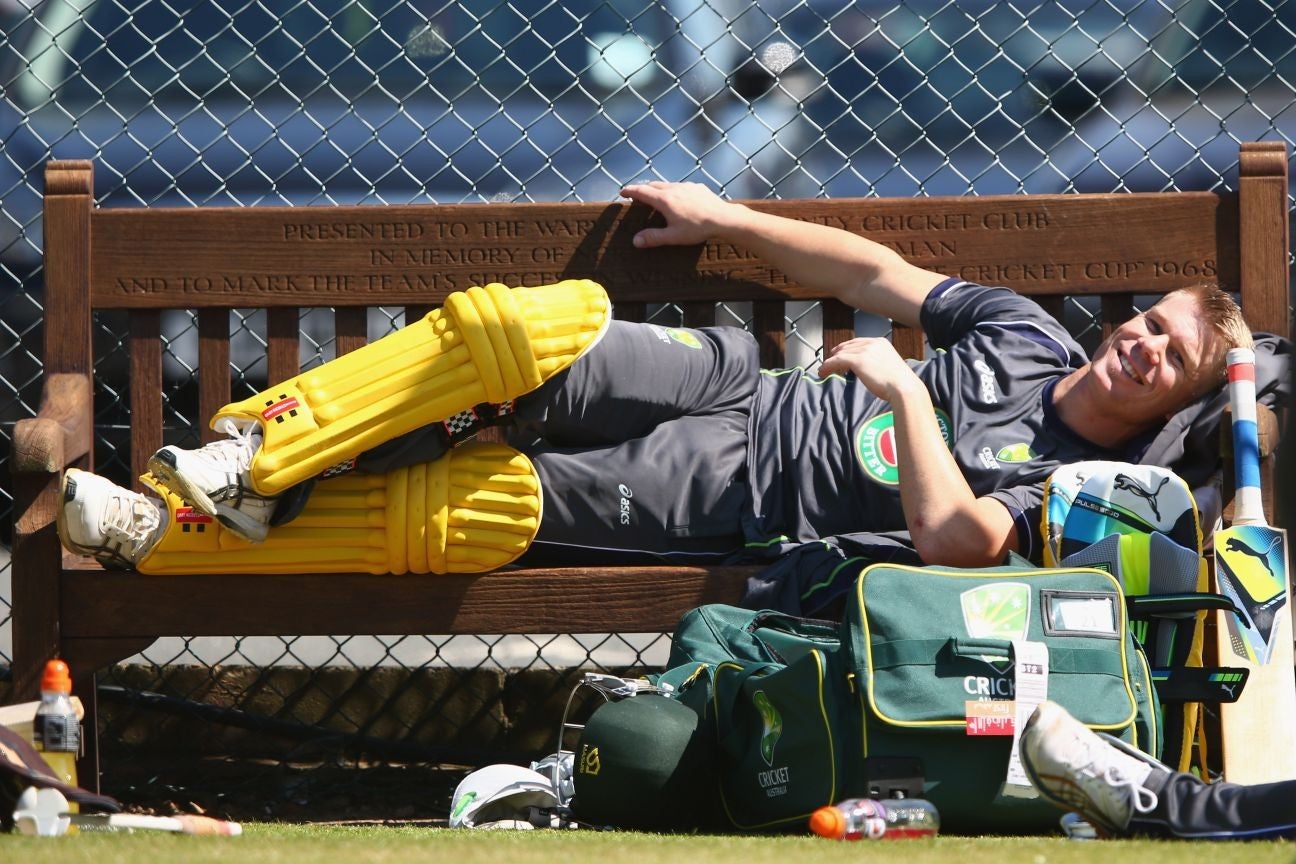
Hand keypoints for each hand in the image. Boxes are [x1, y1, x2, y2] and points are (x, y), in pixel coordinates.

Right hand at [619, 181, 737, 247]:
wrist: (723, 218)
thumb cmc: (697, 228)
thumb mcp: (673, 236)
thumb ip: (653, 238)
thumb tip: (635, 241)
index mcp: (664, 200)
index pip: (642, 191)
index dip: (630, 191)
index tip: (622, 191)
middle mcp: (673, 188)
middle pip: (653, 185)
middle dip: (643, 188)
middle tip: (636, 194)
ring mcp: (687, 186)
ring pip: (667, 184)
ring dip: (658, 188)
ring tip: (655, 195)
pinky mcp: (698, 187)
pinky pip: (681, 186)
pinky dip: (673, 190)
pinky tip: (678, 198)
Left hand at [819, 337, 923, 402]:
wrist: (904, 387)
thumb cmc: (899, 383)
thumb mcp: (888, 366)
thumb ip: (877, 362)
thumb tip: (866, 369)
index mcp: (880, 342)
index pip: (858, 342)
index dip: (846, 349)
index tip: (838, 355)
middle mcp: (872, 343)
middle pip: (848, 346)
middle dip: (836, 354)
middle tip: (828, 363)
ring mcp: (865, 351)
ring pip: (840, 353)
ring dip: (830, 362)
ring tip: (823, 370)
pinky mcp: (858, 360)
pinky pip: (836, 361)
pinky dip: (827, 366)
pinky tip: (822, 373)